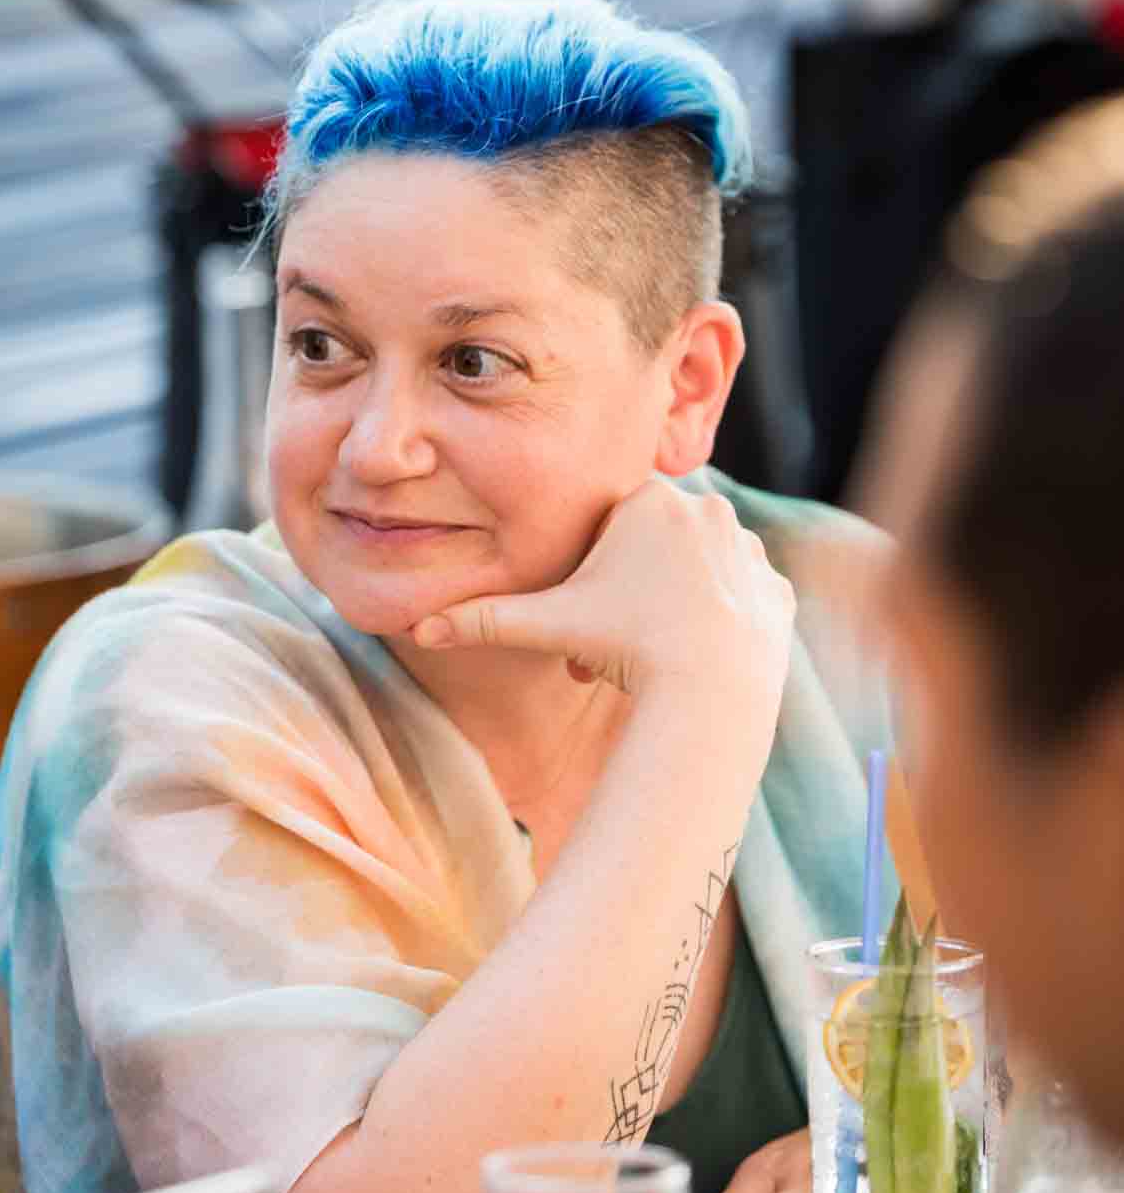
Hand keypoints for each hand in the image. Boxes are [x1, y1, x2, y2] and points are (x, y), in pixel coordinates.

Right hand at [411, 480, 794, 718]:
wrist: (708, 692)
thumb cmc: (624, 648)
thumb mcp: (547, 627)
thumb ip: (483, 619)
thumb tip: (416, 627)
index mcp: (652, 500)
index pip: (613, 530)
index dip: (593, 577)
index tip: (589, 616)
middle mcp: (709, 510)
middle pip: (654, 553)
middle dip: (631, 596)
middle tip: (615, 646)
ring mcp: (750, 551)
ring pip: (696, 576)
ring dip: (673, 608)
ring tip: (655, 656)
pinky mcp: (777, 592)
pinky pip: (737, 604)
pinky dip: (716, 628)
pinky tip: (698, 657)